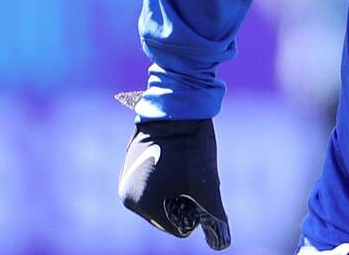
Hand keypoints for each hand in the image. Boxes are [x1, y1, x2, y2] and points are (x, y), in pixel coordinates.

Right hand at [118, 119, 230, 249]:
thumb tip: (222, 243)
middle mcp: (126, 195)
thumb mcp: (207, 184)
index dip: (195, 211)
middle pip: (167, 214)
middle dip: (184, 200)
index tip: (198, 185)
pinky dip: (168, 178)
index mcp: (139, 203)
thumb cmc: (192, 147)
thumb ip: (213, 215)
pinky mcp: (130, 165)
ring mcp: (126, 179)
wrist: (177, 106)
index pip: (176, 228)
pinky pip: (153, 183)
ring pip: (161, 198)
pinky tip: (176, 160)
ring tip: (183, 166)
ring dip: (177, 189)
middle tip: (192, 174)